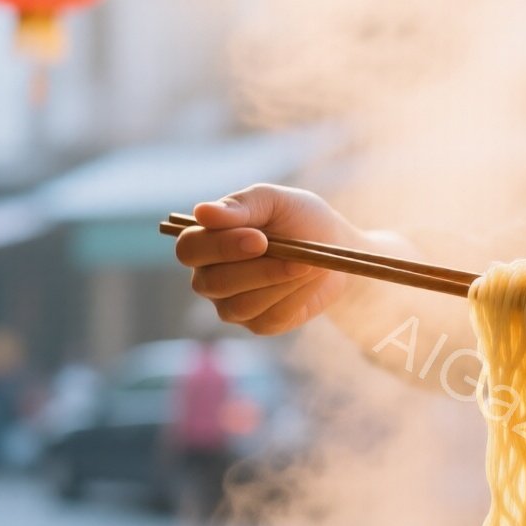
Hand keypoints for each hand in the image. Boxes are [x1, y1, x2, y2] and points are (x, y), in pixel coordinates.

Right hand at [176, 184, 358, 334]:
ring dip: (280, 283)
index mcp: (205, 242)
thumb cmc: (297, 218)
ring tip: (310, 264)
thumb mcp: (274, 201)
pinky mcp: (260, 324)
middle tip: (294, 257)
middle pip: (213, 283)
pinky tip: (312, 278)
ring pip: (241, 305)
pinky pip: (269, 318)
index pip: (189, 249)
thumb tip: (201, 212)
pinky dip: (295, 297)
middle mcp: (210, 277)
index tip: (260, 238)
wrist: (336, 247)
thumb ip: (240, 206)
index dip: (220, 247)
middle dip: (256, 270)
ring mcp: (232, 305)